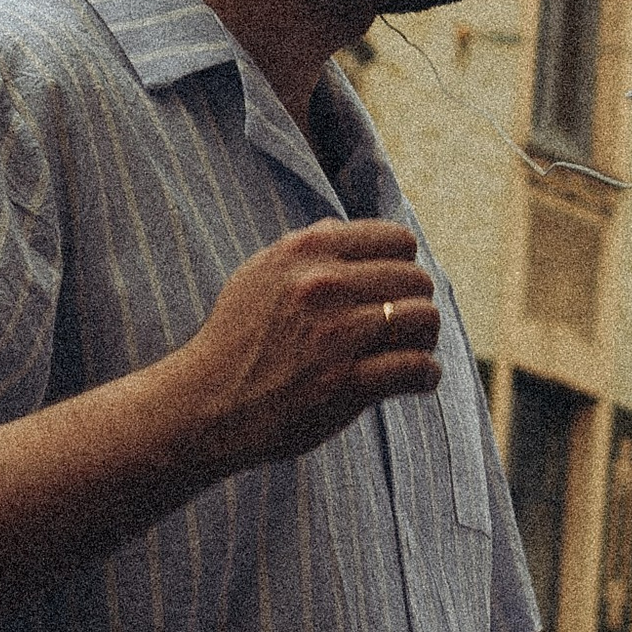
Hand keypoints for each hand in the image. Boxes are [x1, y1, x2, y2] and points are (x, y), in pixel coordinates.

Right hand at [184, 218, 440, 472]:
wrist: (205, 403)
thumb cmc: (235, 341)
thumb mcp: (257, 275)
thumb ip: (302, 247)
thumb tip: (342, 228)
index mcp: (307, 251)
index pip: (398, 240)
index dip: (405, 267)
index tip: (397, 291)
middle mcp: (323, 285)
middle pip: (416, 280)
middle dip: (417, 304)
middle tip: (407, 330)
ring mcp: (336, 333)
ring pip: (424, 319)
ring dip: (425, 340)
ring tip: (413, 354)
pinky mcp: (346, 381)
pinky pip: (416, 366)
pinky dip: (425, 375)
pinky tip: (417, 381)